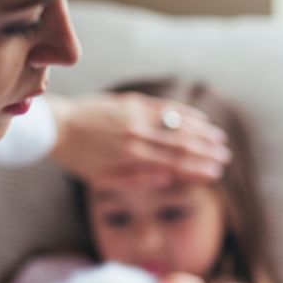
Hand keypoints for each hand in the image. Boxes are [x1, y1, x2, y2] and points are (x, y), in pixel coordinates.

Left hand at [45, 93, 231, 187]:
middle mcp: (137, 135)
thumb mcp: (102, 179)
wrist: (57, 126)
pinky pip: (163, 107)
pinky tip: (199, 118)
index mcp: (131, 157)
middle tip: (224, 158)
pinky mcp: (131, 102)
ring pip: (176, 124)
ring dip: (201, 132)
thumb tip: (166, 179)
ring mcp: (135, 116)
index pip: (173, 164)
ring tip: (219, 139)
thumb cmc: (78, 158)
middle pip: (180, 144)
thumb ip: (135, 180)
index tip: (215, 174)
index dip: (197, 169)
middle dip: (206, 152)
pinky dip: (184, 113)